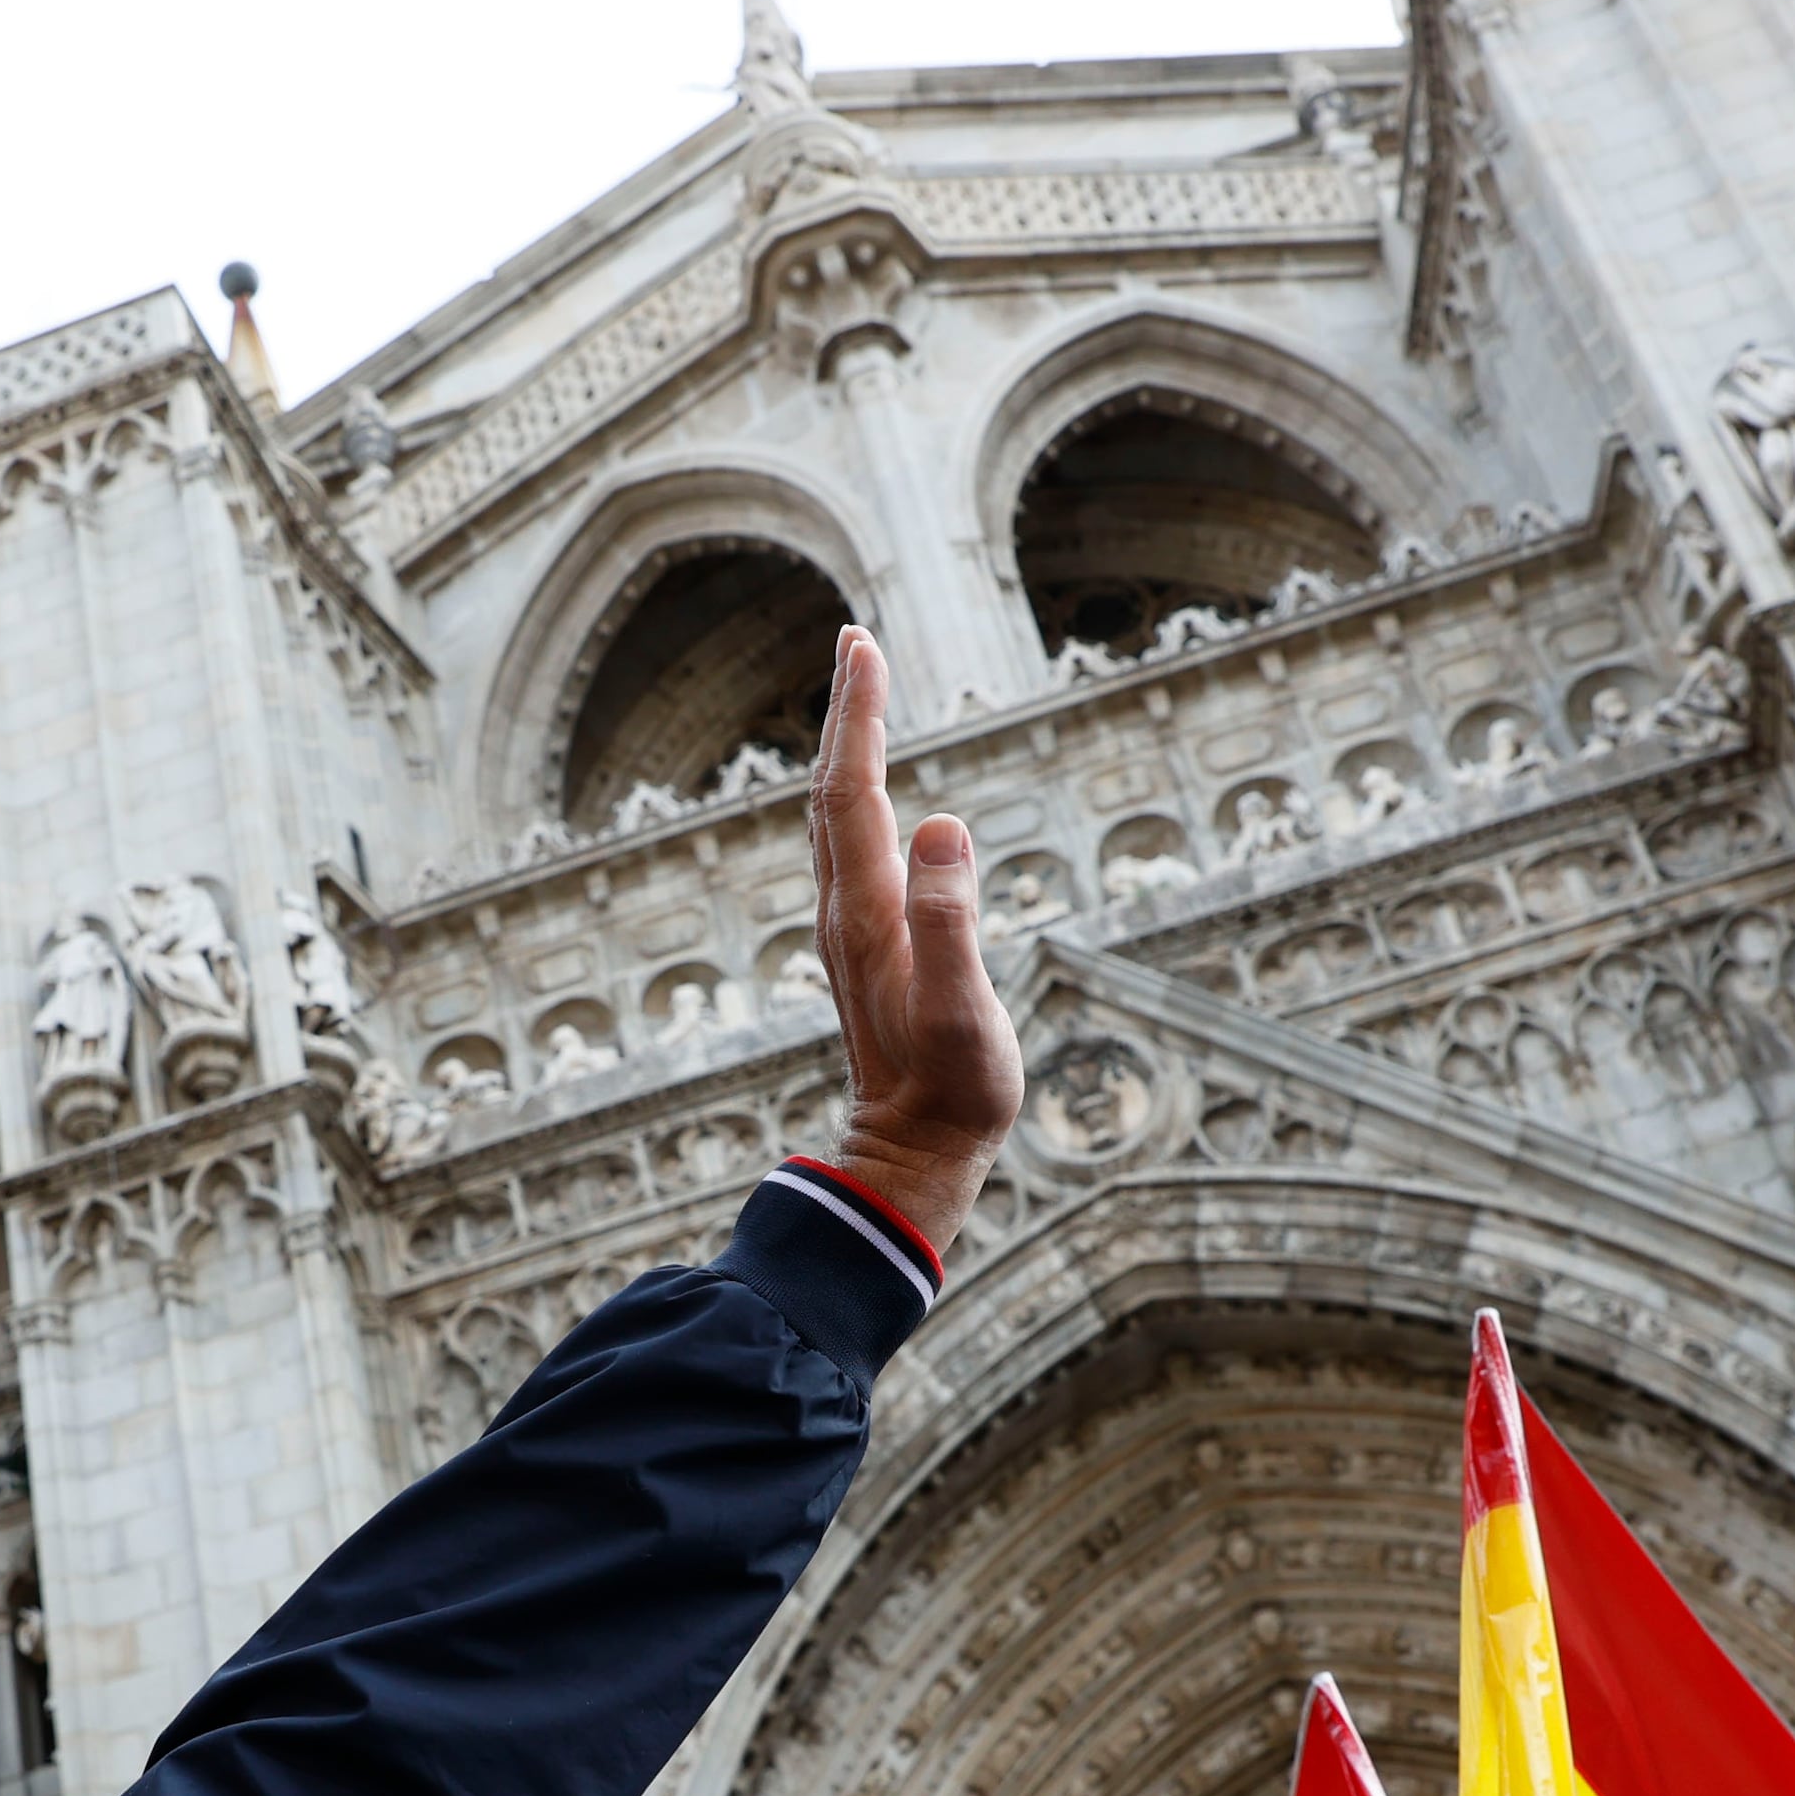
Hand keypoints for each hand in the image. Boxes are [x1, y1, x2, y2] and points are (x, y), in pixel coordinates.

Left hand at [803, 627, 1018, 1256]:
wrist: (913, 1154)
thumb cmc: (952, 1091)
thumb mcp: (963, 1011)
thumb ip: (951, 921)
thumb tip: (941, 826)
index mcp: (869, 914)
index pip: (854, 792)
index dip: (859, 717)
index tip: (863, 647)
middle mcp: (846, 913)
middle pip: (831, 792)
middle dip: (843, 712)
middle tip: (856, 641)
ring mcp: (850, 930)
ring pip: (832, 818)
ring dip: (842, 748)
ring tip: (858, 692)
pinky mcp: (864, 947)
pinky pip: (847, 848)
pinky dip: (852, 795)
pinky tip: (867, 790)